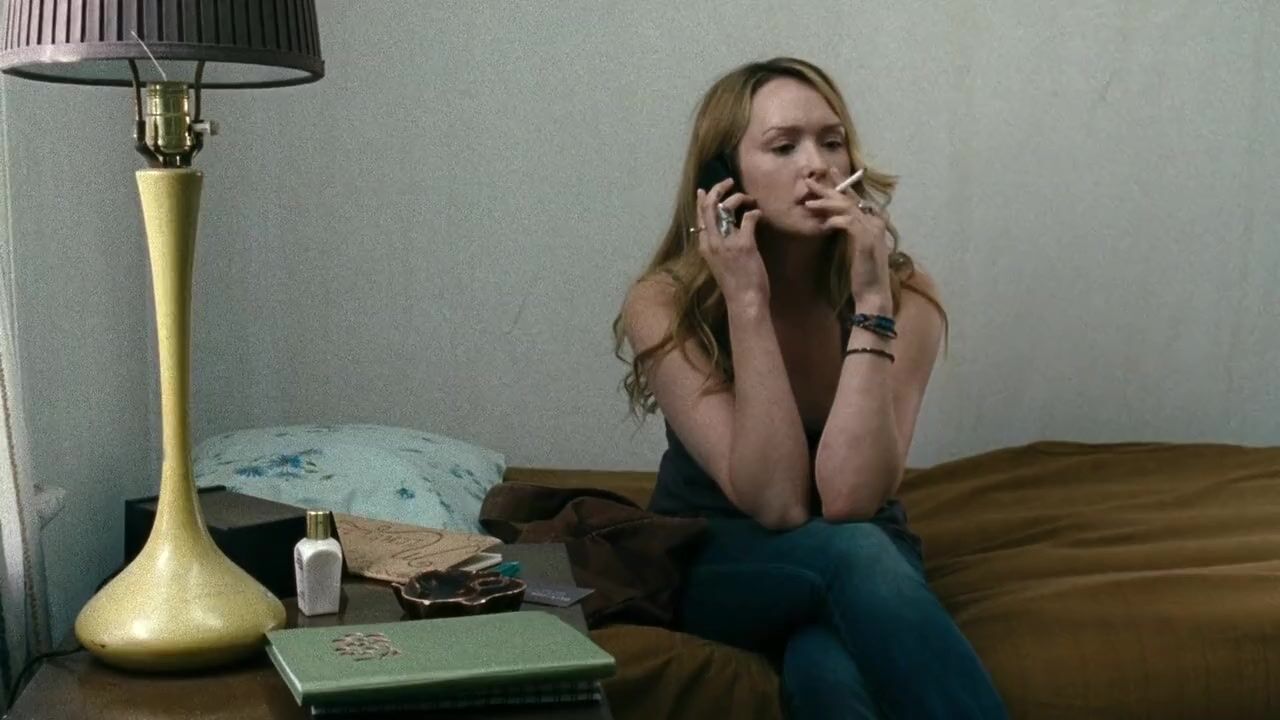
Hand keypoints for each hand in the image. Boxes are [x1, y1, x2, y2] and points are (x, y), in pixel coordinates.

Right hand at [696, 178, 767, 306]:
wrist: (744, 300)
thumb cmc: (734, 285)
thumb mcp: (719, 264)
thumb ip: (719, 246)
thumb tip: (724, 232)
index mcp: (704, 246)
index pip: (699, 217)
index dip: (702, 200)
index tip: (705, 190)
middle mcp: (712, 242)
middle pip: (709, 207)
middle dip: (717, 189)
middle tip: (728, 181)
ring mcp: (727, 242)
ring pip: (726, 208)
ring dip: (739, 198)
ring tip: (749, 198)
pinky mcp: (744, 244)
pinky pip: (748, 218)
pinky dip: (755, 213)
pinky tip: (759, 214)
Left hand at [802, 169, 893, 311]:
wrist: (873, 293)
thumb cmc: (862, 274)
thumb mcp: (853, 248)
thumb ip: (848, 231)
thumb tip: (831, 219)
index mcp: (873, 222)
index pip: (855, 198)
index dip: (842, 184)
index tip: (828, 173)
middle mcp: (875, 222)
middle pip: (849, 199)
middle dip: (829, 188)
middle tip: (810, 181)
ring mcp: (872, 230)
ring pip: (847, 208)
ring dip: (826, 204)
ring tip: (808, 203)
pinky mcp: (866, 240)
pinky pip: (848, 222)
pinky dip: (834, 221)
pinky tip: (823, 224)